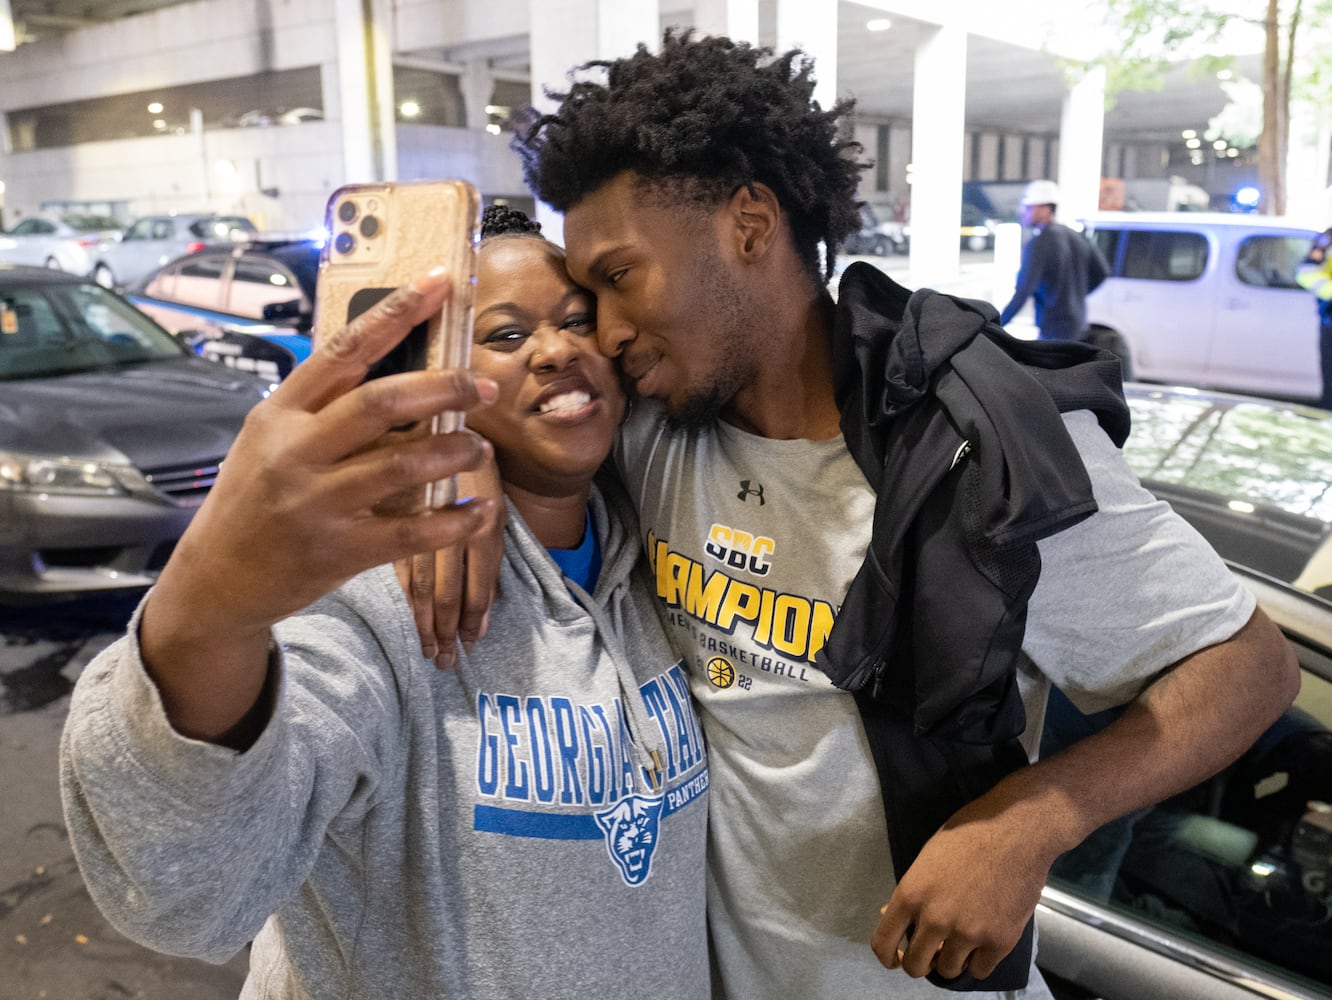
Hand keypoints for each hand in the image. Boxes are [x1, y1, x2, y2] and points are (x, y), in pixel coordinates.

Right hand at [151, 268, 497, 641]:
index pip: (344, 350)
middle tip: (484, 386)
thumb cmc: (253, 499)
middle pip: (381, 403)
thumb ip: (321, 407)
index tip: (439, 283)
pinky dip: (453, 521)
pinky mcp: (340, 551)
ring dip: (454, 451)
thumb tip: (394, 365)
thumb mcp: (268, 439)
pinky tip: (478, 510)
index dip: (396, 313)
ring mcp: (318, 503)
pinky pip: (412, 532)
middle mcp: (297, 453)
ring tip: (479, 446)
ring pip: (403, 464)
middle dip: (443, 388)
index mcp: (280, 413)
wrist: (217, 579)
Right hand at [396, 458, 505, 668]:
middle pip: (449, 591)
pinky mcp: (391, 521)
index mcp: (483, 522)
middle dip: (450, 629)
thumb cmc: (470, 460)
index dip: (477, 613)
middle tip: (447, 662)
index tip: (474, 639)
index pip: (480, 580)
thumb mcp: (490, 496)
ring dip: (427, 623)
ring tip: (431, 653)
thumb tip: (487, 597)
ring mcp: (417, 526)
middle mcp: (451, 528)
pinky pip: (399, 567)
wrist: (435, 417)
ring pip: (422, 586)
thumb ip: (488, 544)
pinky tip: (409, 620)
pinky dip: (406, 597)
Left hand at [869, 793, 1054, 980]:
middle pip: (915, 966)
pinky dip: (978, 962)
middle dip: (919, 962)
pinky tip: (980, 945)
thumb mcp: (927, 856)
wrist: (1017, 832)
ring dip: (950, 961)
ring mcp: (967, 933)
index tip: (894, 958)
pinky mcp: (999, 942)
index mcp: (911, 894)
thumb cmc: (968, 834)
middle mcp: (934, 919)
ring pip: (948, 970)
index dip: (886, 956)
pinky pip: (980, 970)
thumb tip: (891, 914)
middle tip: (929, 953)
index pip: (883, 943)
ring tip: (958, 944)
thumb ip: (911, 891)